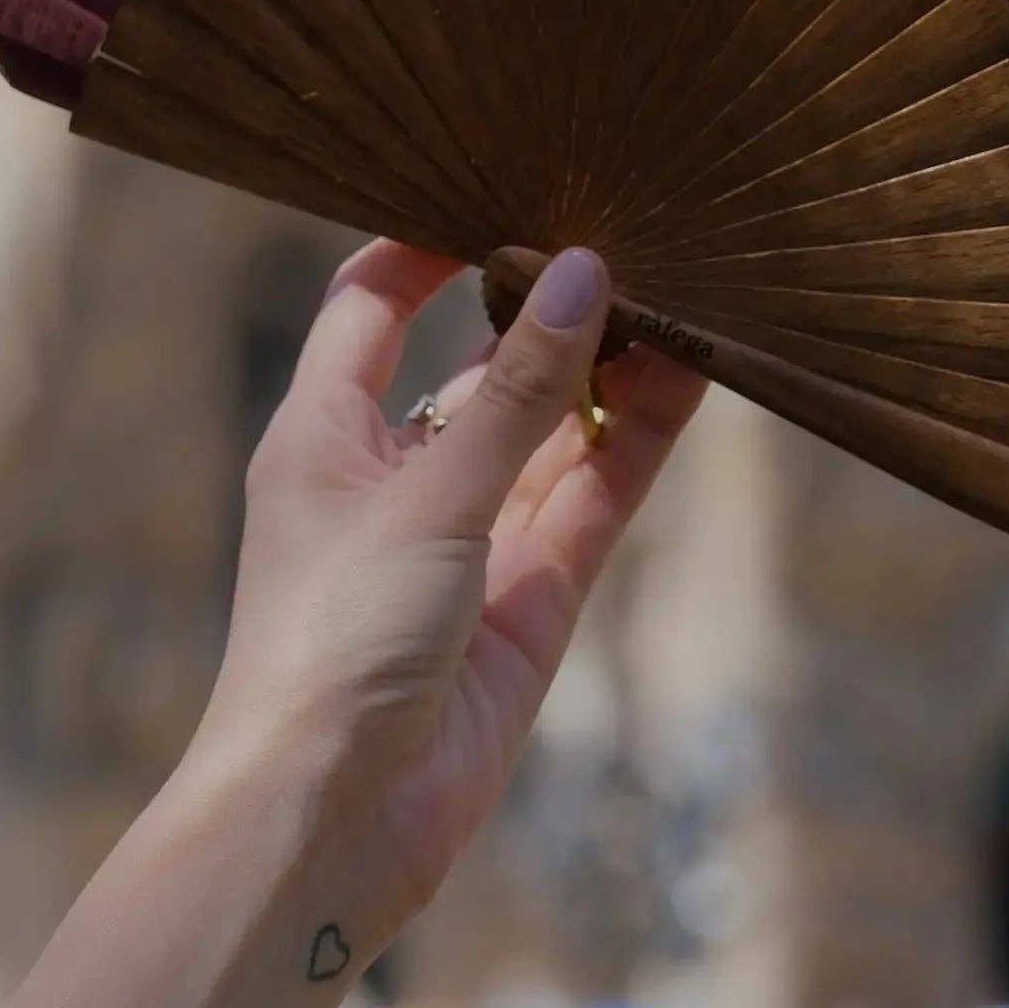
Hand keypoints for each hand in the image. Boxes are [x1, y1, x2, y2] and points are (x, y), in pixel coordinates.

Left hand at [188, 239, 703, 964]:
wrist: (329, 825)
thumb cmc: (330, 645)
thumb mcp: (429, 497)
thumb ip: (519, 391)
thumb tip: (579, 272)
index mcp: (322, 437)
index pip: (369, 309)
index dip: (423, 246)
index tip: (499, 182)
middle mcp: (394, 480)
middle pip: (479, 369)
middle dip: (543, 307)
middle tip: (622, 226)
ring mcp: (466, 545)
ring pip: (549, 434)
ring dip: (605, 371)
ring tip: (680, 287)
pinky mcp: (526, 608)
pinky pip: (587, 504)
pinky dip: (631, 445)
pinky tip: (686, 378)